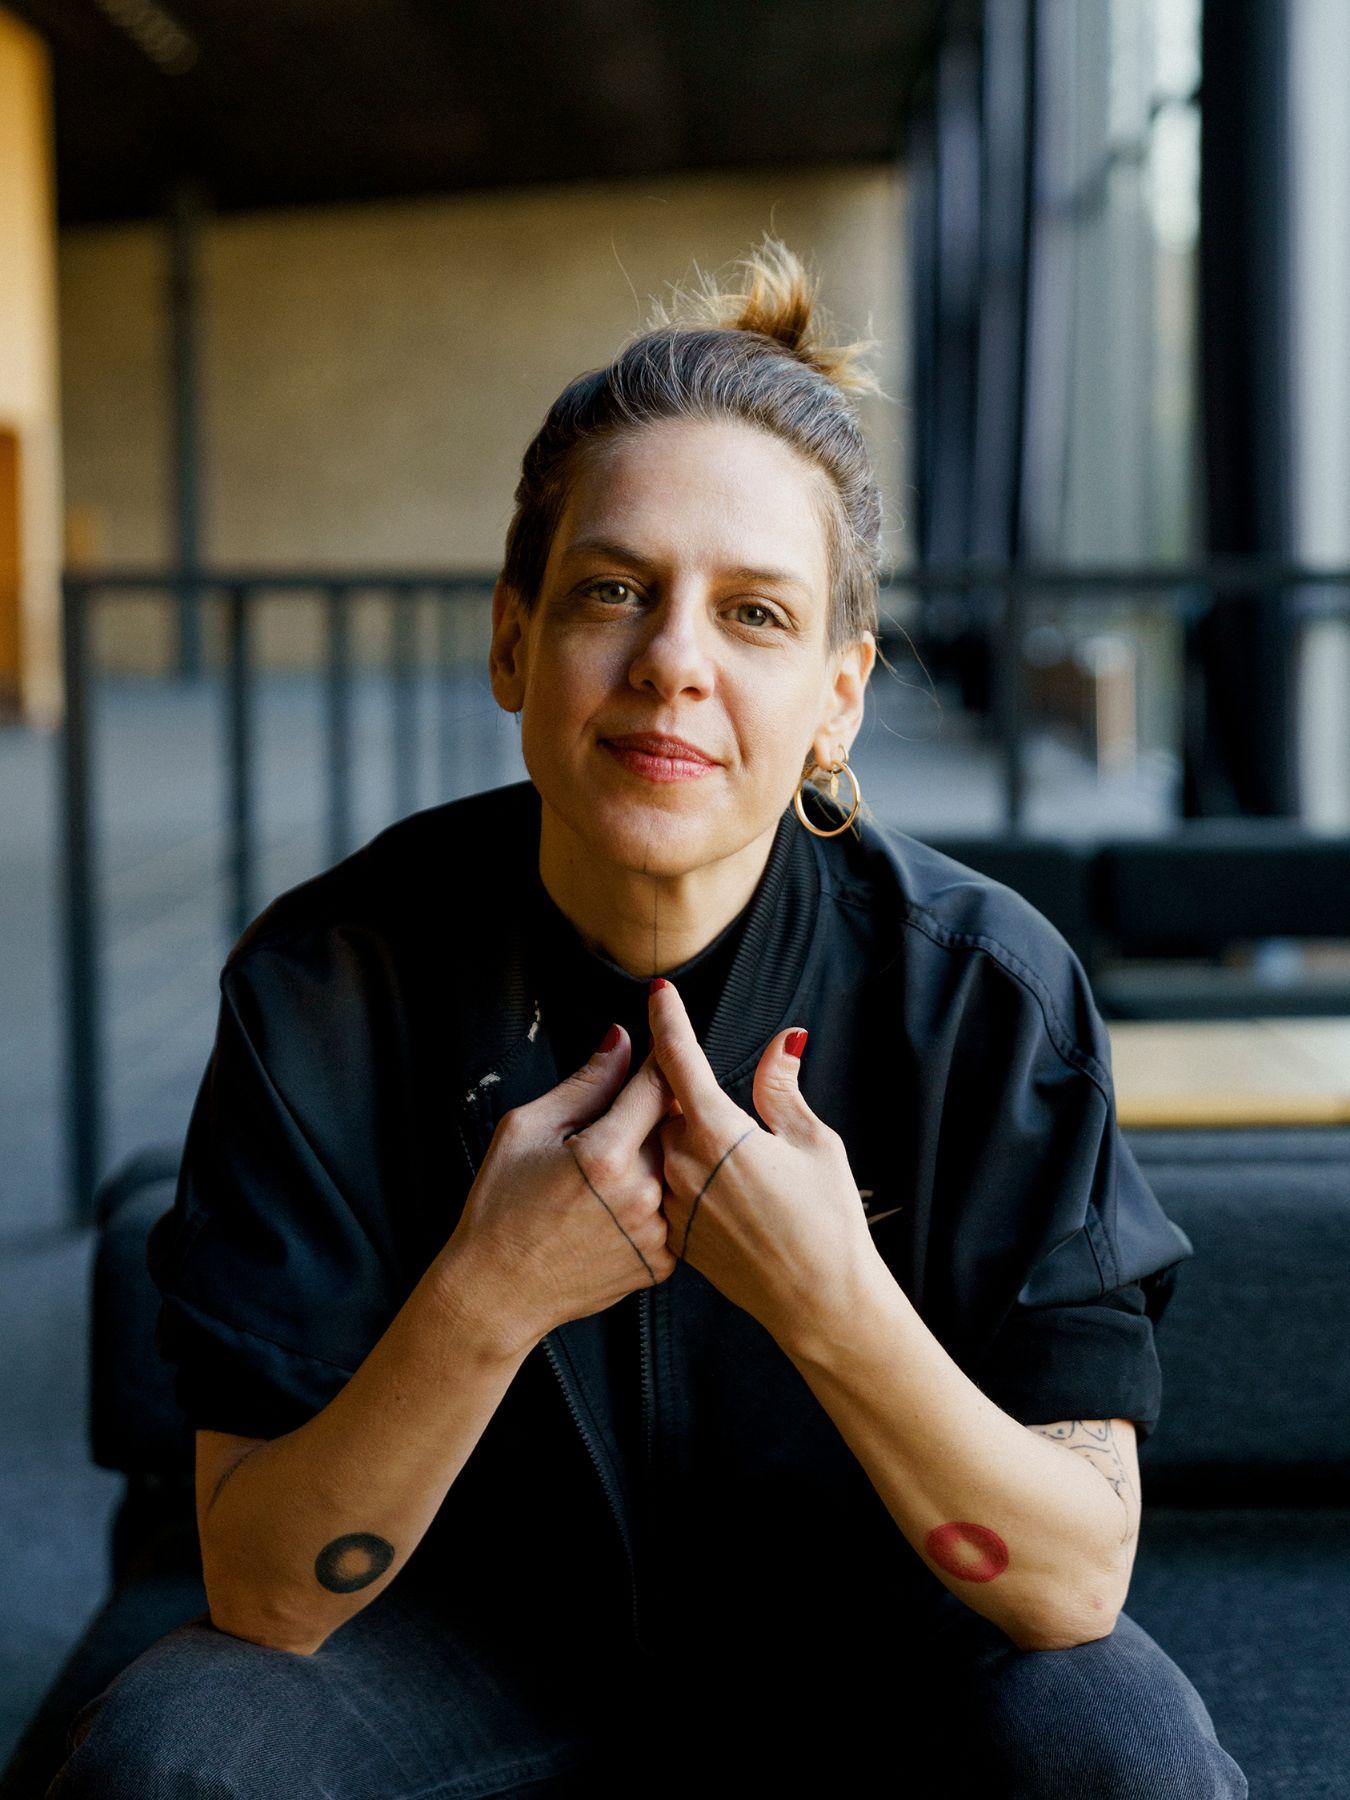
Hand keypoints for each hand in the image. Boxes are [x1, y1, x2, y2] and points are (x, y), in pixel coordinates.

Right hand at [447, 1025, 677, 1350]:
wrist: (498, 1290)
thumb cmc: (502, 1209)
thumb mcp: (528, 1129)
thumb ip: (585, 1083)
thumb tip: (621, 1042)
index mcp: (606, 1155)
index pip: (657, 1084)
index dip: (659, 1060)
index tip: (659, 1047)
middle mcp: (641, 1194)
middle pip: (672, 1127)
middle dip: (654, 1115)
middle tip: (618, 1124)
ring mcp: (656, 1233)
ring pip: (676, 1171)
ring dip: (658, 1159)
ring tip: (608, 1175)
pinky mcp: (662, 1262)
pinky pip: (673, 1212)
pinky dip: (655, 1202)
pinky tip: (614, 1209)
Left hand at [646, 979, 876, 1340]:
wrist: (818, 1302)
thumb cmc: (828, 1220)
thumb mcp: (814, 1142)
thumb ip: (782, 1088)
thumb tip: (783, 1041)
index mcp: (715, 1131)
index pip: (677, 1057)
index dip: (667, 1017)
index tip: (658, 990)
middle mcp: (679, 1163)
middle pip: (665, 1102)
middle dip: (682, 1089)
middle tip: (721, 1106)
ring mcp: (670, 1201)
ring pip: (662, 1144)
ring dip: (681, 1134)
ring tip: (732, 1161)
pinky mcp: (671, 1233)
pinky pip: (665, 1184)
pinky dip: (683, 1173)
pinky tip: (723, 1191)